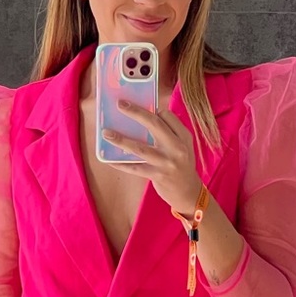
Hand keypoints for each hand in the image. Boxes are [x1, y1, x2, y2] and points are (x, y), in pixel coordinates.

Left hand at [103, 100, 203, 215]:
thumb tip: (145, 116)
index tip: (137, 107)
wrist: (188, 192)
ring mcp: (166, 163)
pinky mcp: (157, 176)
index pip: (166, 115)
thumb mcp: (183, 146)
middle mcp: (177, 148)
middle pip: (154, 125)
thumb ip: (170, 132)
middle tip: (120, 104)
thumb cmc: (182, 165)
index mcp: (183, 136)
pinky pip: (135, 168)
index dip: (151, 109)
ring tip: (106, 133)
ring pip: (140, 148)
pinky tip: (109, 159)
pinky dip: (121, 164)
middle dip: (135, 112)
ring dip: (121, 140)